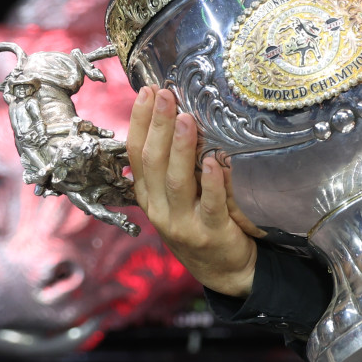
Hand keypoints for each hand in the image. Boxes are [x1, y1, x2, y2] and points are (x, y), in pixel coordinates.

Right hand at [125, 87, 263, 297]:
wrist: (225, 269)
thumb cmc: (201, 223)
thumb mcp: (177, 198)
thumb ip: (172, 167)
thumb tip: (175, 120)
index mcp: (149, 196)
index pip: (136, 155)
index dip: (138, 123)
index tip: (146, 92)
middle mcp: (160, 209)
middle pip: (153, 163)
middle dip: (157, 125)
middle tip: (165, 94)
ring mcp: (183, 223)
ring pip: (177, 181)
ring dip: (181, 147)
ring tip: (185, 118)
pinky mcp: (210, 233)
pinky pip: (210, 204)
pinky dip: (211, 182)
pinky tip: (212, 161)